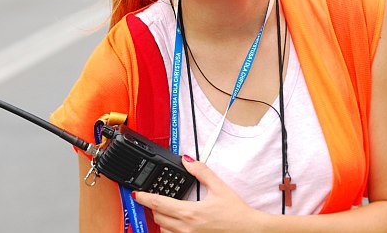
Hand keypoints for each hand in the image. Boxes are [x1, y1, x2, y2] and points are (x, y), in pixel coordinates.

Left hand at [133, 156, 260, 232]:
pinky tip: (176, 223)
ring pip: (163, 230)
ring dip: (161, 220)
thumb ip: (201, 172)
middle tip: (154, 198)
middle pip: (158, 217)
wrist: (249, 230)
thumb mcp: (219, 187)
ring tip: (166, 211)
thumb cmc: (236, 212)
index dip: (144, 198)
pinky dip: (170, 230)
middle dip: (154, 207)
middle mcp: (187, 228)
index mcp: (190, 212)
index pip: (159, 204)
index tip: (137, 194)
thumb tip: (188, 160)